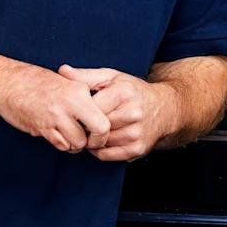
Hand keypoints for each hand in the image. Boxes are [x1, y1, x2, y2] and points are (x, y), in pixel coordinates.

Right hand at [0, 62, 111, 153]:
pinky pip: (61, 145)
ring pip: (78, 144)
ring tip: (70, 135)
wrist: (7, 82)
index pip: (104, 120)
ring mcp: (55, 118)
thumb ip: (82, 95)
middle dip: (95, 141)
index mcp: (78, 91)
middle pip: (97, 133)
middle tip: (89, 140)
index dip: (103, 131)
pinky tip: (57, 134)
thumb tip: (98, 112)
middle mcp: (70, 105)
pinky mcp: (42, 129)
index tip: (98, 132)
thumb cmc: (35, 80)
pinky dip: (62, 144)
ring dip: (75, 144)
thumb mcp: (64, 80)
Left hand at [58, 65, 177, 161]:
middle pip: (95, 126)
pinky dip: (100, 150)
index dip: (81, 110)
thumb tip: (62, 71)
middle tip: (84, 121)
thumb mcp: (111, 77)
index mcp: (123, 93)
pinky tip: (103, 140)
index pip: (90, 108)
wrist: (164, 109)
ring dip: (93, 139)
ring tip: (95, 129)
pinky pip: (107, 155)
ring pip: (100, 142)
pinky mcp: (138, 149)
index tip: (79, 109)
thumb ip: (85, 76)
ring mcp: (136, 133)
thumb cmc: (132, 91)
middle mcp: (132, 113)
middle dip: (86, 126)